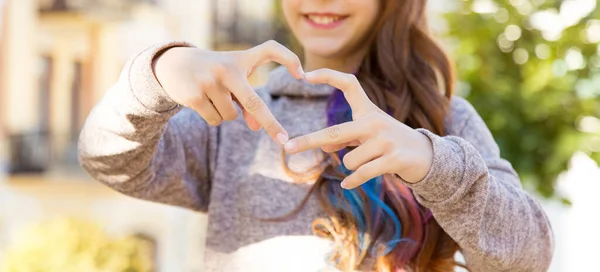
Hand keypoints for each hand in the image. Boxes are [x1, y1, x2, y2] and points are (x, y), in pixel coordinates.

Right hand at [153, 40, 304, 143]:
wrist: (173, 64)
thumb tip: (256, 127)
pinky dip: (212, 117)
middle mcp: (226, 69)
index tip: (303, 75)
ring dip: (226, 114)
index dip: (288, 59)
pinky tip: (202, 101)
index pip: (270, 50)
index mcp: (241, 59)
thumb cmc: (214, 72)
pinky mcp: (193, 96)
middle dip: (271, 123)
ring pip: (231, 116)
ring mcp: (209, 82)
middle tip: (283, 140)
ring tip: (214, 97)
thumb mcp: (233, 80)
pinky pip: (215, 120)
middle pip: (254, 102)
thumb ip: (248, 102)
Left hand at [283, 69, 433, 188]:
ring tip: (371, 163)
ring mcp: (386, 140)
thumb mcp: (367, 136)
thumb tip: (324, 147)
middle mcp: (375, 121)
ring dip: (353, 168)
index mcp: (368, 110)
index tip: (306, 75)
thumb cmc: (389, 143)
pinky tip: (347, 185)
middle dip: (309, 141)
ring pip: (349, 161)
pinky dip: (352, 182)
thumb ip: (345, 137)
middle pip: (335, 133)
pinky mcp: (394, 158)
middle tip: (288, 148)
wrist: (426, 156)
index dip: (328, 76)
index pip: (349, 83)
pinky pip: (362, 174)